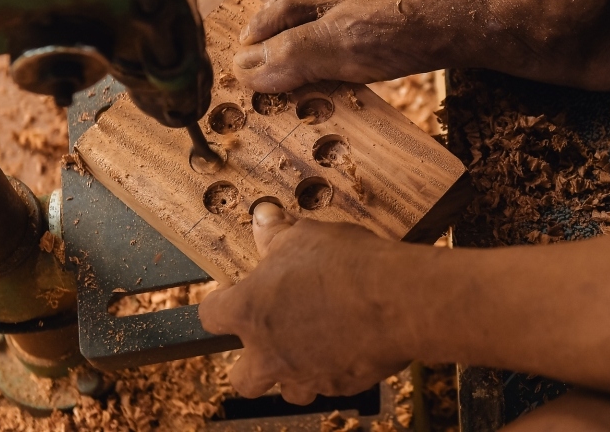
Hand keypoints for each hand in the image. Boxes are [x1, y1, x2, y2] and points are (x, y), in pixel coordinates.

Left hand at [198, 203, 415, 403]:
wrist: (397, 300)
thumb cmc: (347, 264)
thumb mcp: (306, 236)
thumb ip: (277, 234)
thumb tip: (263, 218)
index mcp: (251, 312)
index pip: (211, 315)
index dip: (220, 304)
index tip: (232, 295)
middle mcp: (270, 353)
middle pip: (242, 378)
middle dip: (250, 363)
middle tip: (269, 338)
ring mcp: (306, 375)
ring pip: (288, 391)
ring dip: (293, 373)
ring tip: (311, 347)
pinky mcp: (341, 386)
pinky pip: (330, 385)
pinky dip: (334, 370)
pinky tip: (350, 346)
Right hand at [233, 0, 441, 91]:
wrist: (476, 13)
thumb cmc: (412, 29)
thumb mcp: (341, 47)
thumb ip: (293, 55)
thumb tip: (243, 66)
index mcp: (329, 5)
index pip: (283, 15)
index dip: (260, 34)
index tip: (241, 52)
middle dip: (275, 15)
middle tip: (254, 33)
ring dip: (306, 1)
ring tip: (291, 9)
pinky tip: (350, 1)